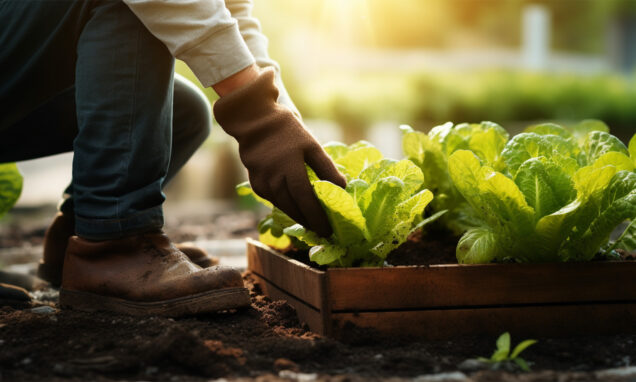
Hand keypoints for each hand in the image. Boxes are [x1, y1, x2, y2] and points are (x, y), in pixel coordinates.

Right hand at [213, 68, 346, 236]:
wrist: (255, 122)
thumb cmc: (288, 132)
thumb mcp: (311, 145)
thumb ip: (326, 168)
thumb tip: (343, 188)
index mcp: (290, 168)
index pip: (306, 199)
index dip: (317, 217)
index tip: (329, 230)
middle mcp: (274, 179)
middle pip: (294, 208)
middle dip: (310, 221)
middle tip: (324, 231)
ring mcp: (262, 183)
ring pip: (283, 207)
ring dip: (298, 217)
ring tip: (313, 223)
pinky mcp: (256, 185)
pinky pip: (274, 201)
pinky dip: (286, 206)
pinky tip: (297, 209)